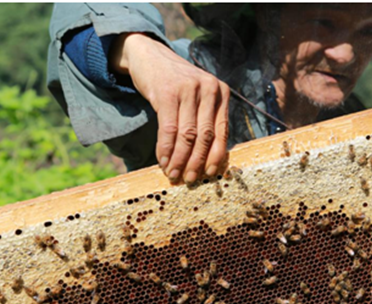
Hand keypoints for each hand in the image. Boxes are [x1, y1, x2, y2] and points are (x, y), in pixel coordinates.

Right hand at [111, 33, 229, 182]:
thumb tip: (207, 161)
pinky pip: (169, 129)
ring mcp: (189, 89)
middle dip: (197, 162)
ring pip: (187, 135)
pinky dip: (166, 149)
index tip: (210, 174)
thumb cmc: (175, 84)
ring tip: (174, 174)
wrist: (149, 56)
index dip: (216, 157)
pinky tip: (163, 161)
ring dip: (180, 159)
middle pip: (205, 136)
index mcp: (221, 92)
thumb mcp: (197, 97)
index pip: (222, 132)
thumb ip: (205, 120)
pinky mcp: (167, 92)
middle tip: (190, 180)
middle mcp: (209, 89)